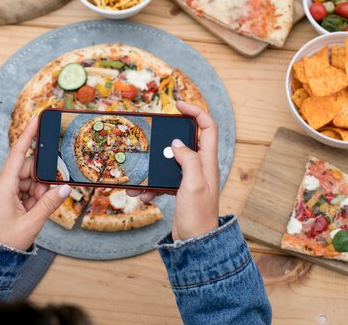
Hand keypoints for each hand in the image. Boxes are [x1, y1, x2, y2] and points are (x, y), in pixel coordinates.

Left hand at [0, 115, 71, 249]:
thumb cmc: (4, 240)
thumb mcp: (32, 223)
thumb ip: (50, 203)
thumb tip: (66, 188)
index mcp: (3, 185)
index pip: (18, 153)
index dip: (28, 135)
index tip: (36, 119)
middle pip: (28, 169)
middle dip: (40, 182)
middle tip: (42, 200)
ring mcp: (0, 188)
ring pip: (27, 179)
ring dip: (36, 192)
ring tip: (33, 211)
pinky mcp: (2, 194)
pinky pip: (22, 188)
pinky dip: (30, 197)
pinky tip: (29, 210)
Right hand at [128, 101, 219, 240]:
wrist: (195, 243)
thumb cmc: (198, 215)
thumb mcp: (193, 184)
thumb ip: (188, 160)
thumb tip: (177, 143)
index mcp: (208, 162)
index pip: (208, 127)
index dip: (196, 112)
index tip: (178, 105)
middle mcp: (201, 167)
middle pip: (186, 141)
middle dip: (167, 138)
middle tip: (153, 135)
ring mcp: (190, 179)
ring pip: (170, 162)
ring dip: (154, 167)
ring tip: (138, 177)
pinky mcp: (179, 190)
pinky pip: (162, 180)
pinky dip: (150, 185)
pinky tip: (141, 195)